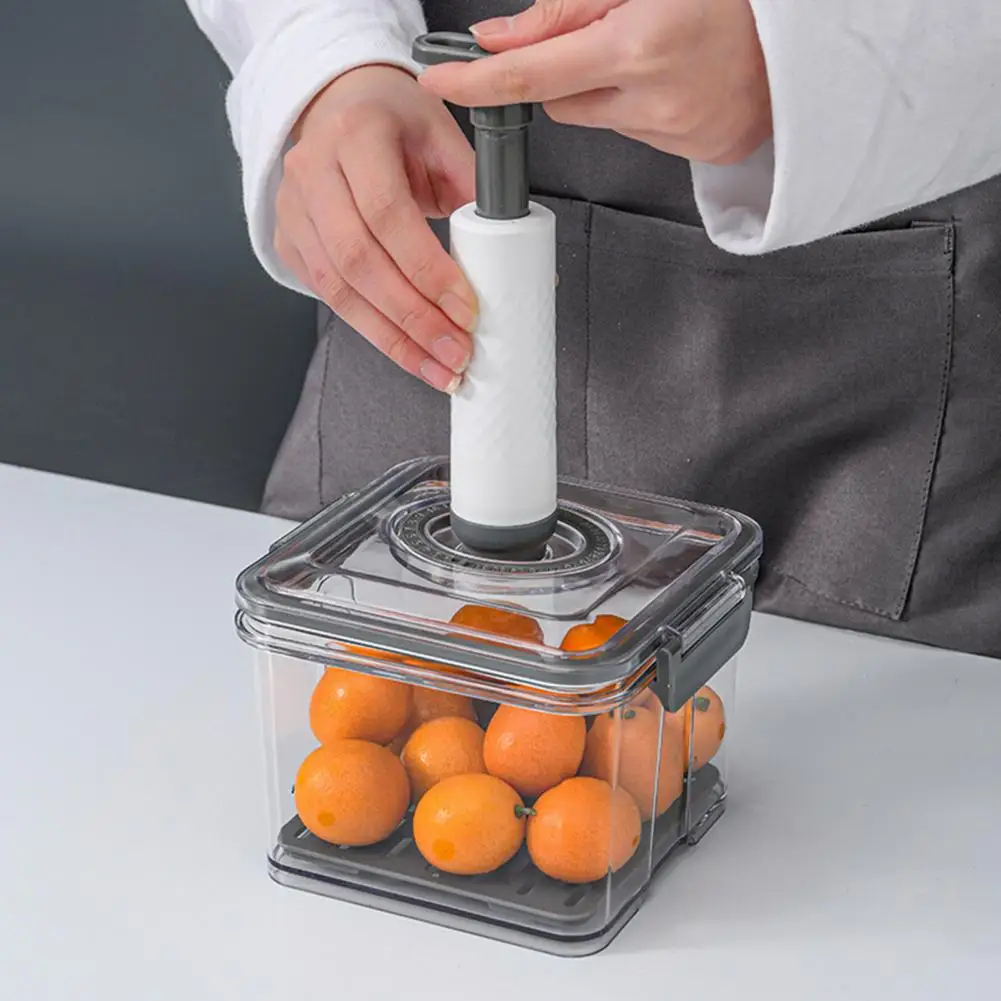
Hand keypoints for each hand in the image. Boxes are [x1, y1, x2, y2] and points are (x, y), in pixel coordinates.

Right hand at [276, 65, 477, 392]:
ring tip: (437, 368)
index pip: (387, 214)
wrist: (338, 105)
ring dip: (393, 338)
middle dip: (413, 318)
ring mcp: (293, 209)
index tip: (465, 309)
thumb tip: (515, 255)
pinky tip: (408, 352)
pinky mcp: (290, 241)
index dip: (427, 270)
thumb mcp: (442, 137)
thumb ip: (475, 189)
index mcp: (358, 134)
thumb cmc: (395, 121)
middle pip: (359, 261)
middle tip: (456, 353)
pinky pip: (329, 298)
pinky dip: (372, 331)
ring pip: (338, 289)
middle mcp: (313, 170)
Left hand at [418, 0, 770, 165]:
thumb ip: (566, 9)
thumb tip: (500, 39)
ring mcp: (680, 133)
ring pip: (600, 120)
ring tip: (658, 55)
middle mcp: (657, 99)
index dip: (477, 82)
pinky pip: (641, 135)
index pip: (531, 75)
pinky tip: (679, 80)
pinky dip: (645, 108)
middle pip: (561, 104)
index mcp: (640, 44)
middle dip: (567, 72)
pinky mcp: (700, 152)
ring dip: (609, 90)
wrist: (814, 35)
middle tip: (612, 36)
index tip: (440, 82)